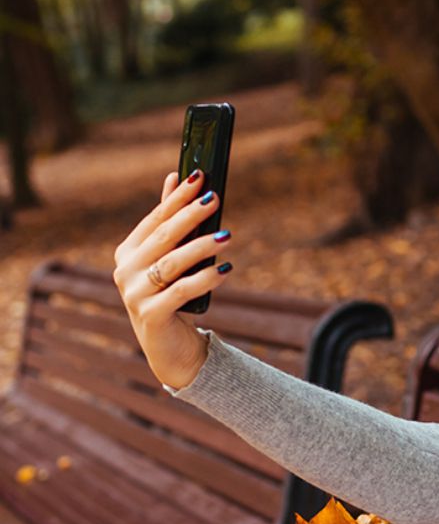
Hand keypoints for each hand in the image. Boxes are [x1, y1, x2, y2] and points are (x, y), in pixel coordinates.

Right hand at [112, 171, 233, 389]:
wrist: (170, 347)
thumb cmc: (172, 296)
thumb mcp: (170, 258)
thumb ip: (169, 221)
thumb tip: (174, 176)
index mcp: (128, 252)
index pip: (155, 219)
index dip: (176, 198)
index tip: (198, 177)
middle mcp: (126, 270)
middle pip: (163, 237)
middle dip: (190, 215)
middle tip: (215, 200)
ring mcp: (134, 294)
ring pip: (172, 263)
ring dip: (201, 247)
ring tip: (227, 237)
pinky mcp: (151, 315)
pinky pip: (181, 292)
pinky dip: (204, 279)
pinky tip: (224, 270)